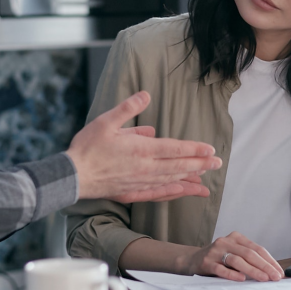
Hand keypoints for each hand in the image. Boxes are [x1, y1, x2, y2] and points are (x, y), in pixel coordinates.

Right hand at [66, 91, 222, 202]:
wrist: (72, 176)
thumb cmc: (87, 147)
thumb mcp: (106, 121)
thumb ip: (128, 108)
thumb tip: (146, 95)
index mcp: (141, 149)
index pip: (174, 149)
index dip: (194, 149)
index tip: (210, 149)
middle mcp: (145, 168)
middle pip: (178, 167)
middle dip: (200, 164)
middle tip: (218, 164)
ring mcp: (139, 182)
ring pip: (171, 181)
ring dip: (190, 180)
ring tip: (205, 179)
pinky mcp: (132, 192)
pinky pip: (157, 194)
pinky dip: (172, 193)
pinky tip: (180, 192)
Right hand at [183, 232, 282, 281]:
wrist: (192, 260)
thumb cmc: (218, 258)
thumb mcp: (234, 253)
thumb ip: (249, 259)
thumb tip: (272, 272)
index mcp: (236, 237)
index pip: (257, 248)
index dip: (270, 261)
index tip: (279, 272)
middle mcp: (226, 242)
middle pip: (249, 254)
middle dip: (264, 266)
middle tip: (275, 277)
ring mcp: (215, 251)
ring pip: (237, 260)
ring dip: (252, 270)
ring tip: (263, 279)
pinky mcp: (206, 262)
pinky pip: (221, 269)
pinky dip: (232, 274)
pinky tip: (241, 279)